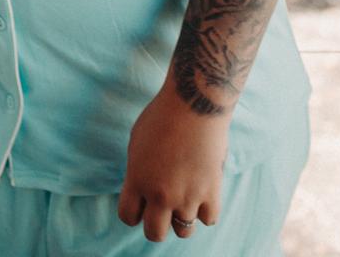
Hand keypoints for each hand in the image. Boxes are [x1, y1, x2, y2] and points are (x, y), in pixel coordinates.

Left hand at [117, 82, 229, 241]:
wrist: (193, 105)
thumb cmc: (161, 117)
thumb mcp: (137, 144)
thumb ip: (138, 172)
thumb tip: (142, 191)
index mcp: (136, 179)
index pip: (127, 217)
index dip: (133, 213)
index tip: (140, 204)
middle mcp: (160, 194)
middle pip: (154, 233)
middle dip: (155, 225)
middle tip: (160, 210)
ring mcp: (187, 196)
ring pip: (183, 231)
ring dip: (181, 218)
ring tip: (183, 199)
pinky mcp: (211, 192)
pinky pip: (208, 219)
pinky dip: (205, 211)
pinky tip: (201, 194)